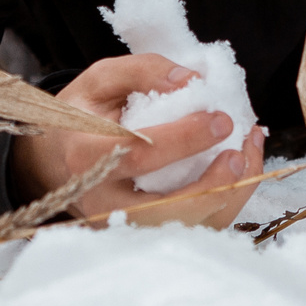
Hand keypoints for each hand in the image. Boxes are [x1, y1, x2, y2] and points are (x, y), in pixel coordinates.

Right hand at [9, 54, 266, 227]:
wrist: (56, 160)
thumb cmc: (82, 115)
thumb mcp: (100, 79)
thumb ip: (143, 70)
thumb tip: (192, 80)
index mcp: (86, 157)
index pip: (138, 154)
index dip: (184, 139)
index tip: (221, 118)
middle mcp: (103, 202)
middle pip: (165, 210)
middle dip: (212, 184)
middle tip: (240, 150)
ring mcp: (123, 226)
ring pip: (186, 228)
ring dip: (229, 194)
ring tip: (249, 152)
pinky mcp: (143, 235)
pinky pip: (193, 229)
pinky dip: (226, 200)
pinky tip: (242, 165)